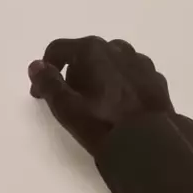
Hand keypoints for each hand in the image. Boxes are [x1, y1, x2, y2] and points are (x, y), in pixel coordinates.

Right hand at [28, 37, 173, 153]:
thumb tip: (36, 66)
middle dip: (74, 75)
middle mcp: (117, 48)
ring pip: (110, 64)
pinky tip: (121, 108)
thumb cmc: (104, 124)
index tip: (40, 95)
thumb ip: (48, 84)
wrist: (152, 144)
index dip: (45, 70)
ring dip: (99, 78)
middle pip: (85, 55)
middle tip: (72, 103)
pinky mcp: (156, 78)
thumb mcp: (67, 108)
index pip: (58, 49)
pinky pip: (130, 76)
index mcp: (93, 50)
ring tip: (98, 105)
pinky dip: (121, 86)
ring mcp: (140, 62)